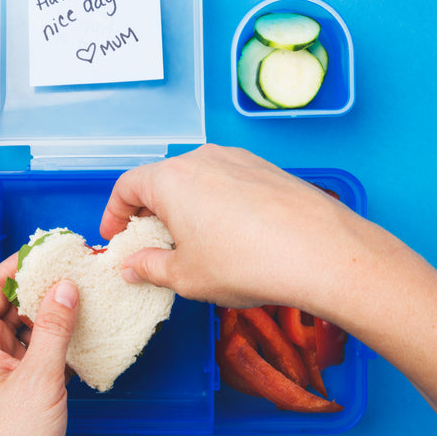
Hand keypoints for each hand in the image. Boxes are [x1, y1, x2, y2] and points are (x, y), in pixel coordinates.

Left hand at [0, 254, 78, 435]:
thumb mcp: (38, 380)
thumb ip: (52, 329)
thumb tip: (64, 286)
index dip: (18, 266)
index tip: (48, 249)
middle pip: (11, 307)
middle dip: (41, 288)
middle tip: (75, 269)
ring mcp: (5, 376)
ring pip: (28, 330)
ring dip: (54, 315)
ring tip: (85, 295)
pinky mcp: (25, 393)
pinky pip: (40, 355)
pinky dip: (60, 342)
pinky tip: (84, 333)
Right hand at [99, 144, 398, 313]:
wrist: (321, 253)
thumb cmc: (247, 263)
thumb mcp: (186, 277)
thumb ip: (150, 268)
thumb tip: (133, 266)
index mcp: (171, 179)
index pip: (127, 186)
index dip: (115, 213)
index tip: (116, 237)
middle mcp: (202, 158)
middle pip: (162, 180)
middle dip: (150, 213)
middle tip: (151, 246)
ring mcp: (238, 160)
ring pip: (197, 180)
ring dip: (186, 208)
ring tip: (194, 245)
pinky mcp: (267, 169)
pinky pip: (228, 183)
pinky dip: (217, 205)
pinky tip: (231, 238)